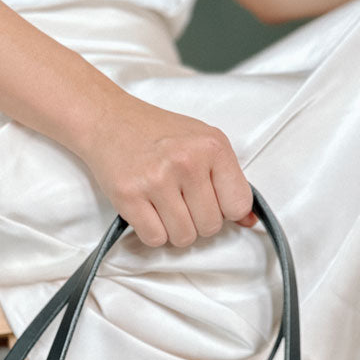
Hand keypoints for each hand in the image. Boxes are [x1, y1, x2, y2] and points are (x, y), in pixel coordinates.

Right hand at [81, 93, 256, 246]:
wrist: (109, 119)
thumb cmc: (158, 134)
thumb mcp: (202, 143)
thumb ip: (228, 180)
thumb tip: (250, 220)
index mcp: (212, 146)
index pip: (238, 205)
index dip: (225, 210)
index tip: (210, 199)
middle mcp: (187, 161)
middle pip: (210, 227)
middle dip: (197, 221)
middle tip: (180, 200)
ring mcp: (157, 179)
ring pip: (184, 238)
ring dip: (174, 230)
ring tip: (163, 205)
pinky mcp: (130, 196)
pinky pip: (155, 239)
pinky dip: (152, 232)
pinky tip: (147, 210)